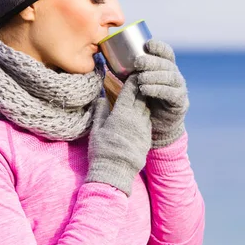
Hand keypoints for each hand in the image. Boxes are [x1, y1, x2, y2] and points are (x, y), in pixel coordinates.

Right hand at [85, 74, 151, 195]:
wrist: (116, 173)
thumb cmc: (102, 151)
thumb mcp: (97, 130)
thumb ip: (100, 112)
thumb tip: (101, 99)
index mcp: (121, 115)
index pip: (130, 92)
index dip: (132, 81)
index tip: (134, 72)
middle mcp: (135, 119)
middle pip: (141, 97)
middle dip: (141, 86)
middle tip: (141, 76)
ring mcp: (143, 128)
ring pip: (146, 108)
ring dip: (145, 100)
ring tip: (143, 92)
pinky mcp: (147, 137)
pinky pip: (148, 121)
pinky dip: (145, 114)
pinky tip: (142, 112)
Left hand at [134, 39, 188, 147]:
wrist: (157, 124)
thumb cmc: (144, 100)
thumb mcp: (137, 84)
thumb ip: (129, 73)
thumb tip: (108, 61)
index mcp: (166, 67)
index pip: (166, 52)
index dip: (159, 47)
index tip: (147, 44)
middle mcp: (175, 75)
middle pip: (166, 64)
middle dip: (152, 61)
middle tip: (137, 62)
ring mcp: (179, 87)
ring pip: (169, 77)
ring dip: (153, 76)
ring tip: (139, 79)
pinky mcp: (179, 101)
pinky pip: (170, 93)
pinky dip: (157, 90)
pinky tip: (145, 89)